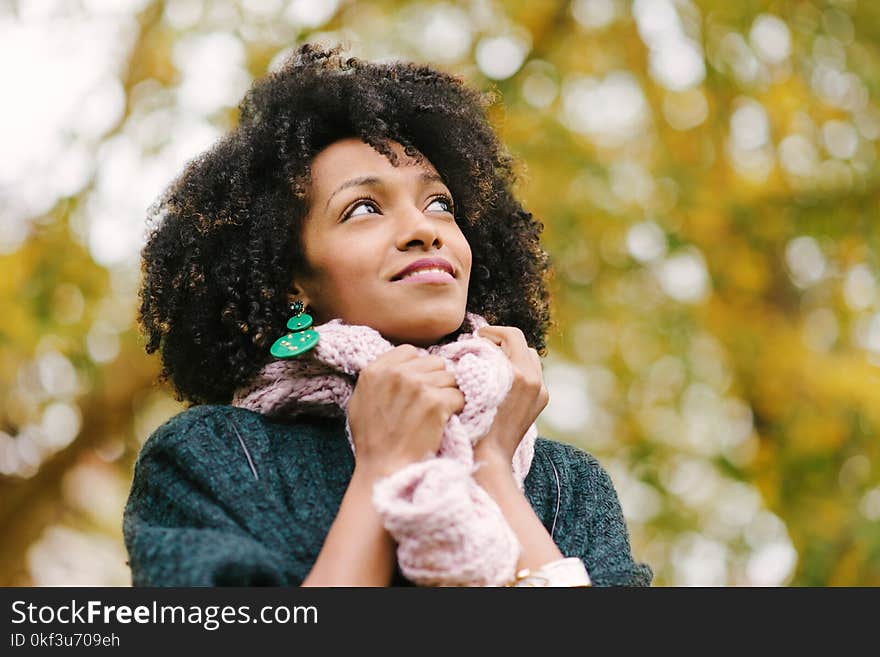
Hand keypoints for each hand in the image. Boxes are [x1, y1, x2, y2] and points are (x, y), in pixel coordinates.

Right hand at [347, 344, 464, 479]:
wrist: (384, 469)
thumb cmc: (373, 441)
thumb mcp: (361, 401)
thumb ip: (379, 379)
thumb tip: (400, 365)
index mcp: (375, 370)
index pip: (409, 351)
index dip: (417, 368)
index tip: (416, 386)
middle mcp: (396, 373)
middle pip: (434, 362)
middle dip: (435, 380)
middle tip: (429, 403)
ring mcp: (417, 386)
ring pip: (450, 378)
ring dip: (447, 395)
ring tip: (435, 415)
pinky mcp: (436, 402)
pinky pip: (459, 396)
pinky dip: (456, 409)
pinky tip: (442, 422)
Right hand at [473, 325, 548, 467]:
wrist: (491, 457)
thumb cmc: (473, 424)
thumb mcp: (472, 387)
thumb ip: (479, 360)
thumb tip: (477, 343)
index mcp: (517, 374)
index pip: (510, 336)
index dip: (492, 331)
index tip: (478, 336)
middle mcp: (534, 380)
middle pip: (522, 343)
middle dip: (502, 340)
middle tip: (484, 344)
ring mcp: (541, 391)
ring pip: (530, 357)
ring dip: (512, 353)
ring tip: (493, 360)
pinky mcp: (542, 401)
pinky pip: (533, 374)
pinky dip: (519, 369)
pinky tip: (502, 378)